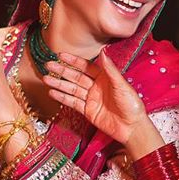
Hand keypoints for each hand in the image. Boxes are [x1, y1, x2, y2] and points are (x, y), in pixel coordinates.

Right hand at [42, 51, 158, 150]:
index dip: (73, 61)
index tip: (61, 55)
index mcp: (105, 78)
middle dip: (62, 71)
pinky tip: (52, 93)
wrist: (132, 128)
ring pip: (72, 89)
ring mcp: (91, 99)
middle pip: (76, 77)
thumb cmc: (132, 105)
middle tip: (49, 65)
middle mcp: (96, 87)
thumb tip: (103, 52)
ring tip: (46, 79)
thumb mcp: (122, 85)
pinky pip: (73, 103)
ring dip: (59, 84)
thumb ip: (111, 70)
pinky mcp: (88, 111)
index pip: (86, 66)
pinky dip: (63, 98)